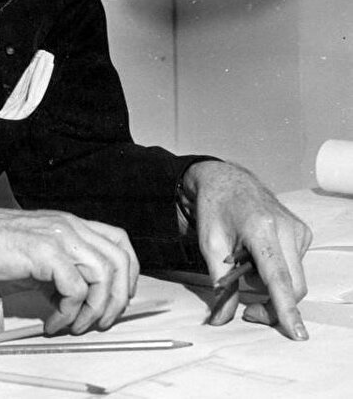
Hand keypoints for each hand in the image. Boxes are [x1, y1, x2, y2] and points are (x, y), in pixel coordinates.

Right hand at [0, 204, 138, 334]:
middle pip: (120, 259)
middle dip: (118, 298)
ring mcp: (59, 236)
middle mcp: (70, 226)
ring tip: (75, 325)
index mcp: (70, 224)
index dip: (129, 272)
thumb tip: (79, 302)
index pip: (119, 241)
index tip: (119, 298)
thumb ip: (62, 272)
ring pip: (103, 275)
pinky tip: (53, 320)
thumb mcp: (37, 256)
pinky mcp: (44, 252)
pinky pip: (75, 288)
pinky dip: (69, 312)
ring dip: (95, 309)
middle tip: (102, 321)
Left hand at [183, 160, 311, 339]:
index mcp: (260, 228)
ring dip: (270, 284)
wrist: (227, 180)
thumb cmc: (215, 207)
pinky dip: (275, 271)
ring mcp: (298, 230)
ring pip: (293, 280)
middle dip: (272, 305)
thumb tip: (222, 318)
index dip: (285, 307)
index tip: (296, 332)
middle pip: (292, 285)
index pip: (277, 276)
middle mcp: (286, 228)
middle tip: (247, 310)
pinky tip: (257, 254)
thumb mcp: (209, 244)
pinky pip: (294, 267)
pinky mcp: (303, 233)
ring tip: (244, 263)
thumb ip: (219, 283)